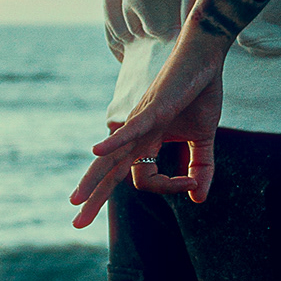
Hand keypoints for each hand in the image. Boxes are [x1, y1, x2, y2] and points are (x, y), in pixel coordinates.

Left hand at [70, 39, 223, 230]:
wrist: (203, 57)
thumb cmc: (201, 93)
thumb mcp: (205, 138)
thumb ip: (201, 167)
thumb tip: (199, 200)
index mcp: (147, 143)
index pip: (148, 181)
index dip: (171, 189)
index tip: (193, 184)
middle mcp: (137, 136)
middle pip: (110, 173)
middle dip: (94, 199)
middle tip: (76, 223)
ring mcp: (141, 123)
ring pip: (112, 158)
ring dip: (93, 180)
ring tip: (75, 200)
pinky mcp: (151, 110)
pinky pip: (130, 130)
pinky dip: (114, 142)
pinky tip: (96, 151)